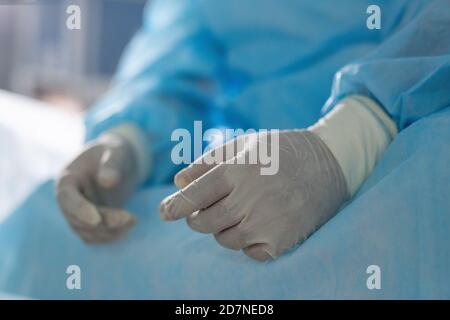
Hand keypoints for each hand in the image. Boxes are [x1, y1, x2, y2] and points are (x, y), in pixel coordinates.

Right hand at [56, 133, 138, 242]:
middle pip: (78, 219)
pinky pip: (94, 236)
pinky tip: (127, 228)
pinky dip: (109, 236)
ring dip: (108, 232)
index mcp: (67, 178)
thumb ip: (111, 164)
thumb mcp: (116, 151)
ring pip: (86, 232)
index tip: (97, 219)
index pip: (66, 198)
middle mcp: (68, 199)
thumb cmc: (116, 152)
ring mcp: (76, 212)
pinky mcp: (88, 222)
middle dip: (104, 222)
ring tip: (133, 221)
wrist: (119, 161)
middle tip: (131, 218)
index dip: (80, 210)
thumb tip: (107, 181)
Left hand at [160, 130, 348, 260]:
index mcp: (237, 171)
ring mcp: (267, 223)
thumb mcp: (244, 144)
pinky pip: (249, 252)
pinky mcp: (282, 241)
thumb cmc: (280, 151)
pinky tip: (259, 223)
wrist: (329, 163)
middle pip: (202, 222)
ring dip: (224, 228)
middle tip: (204, 209)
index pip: (192, 196)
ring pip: (224, 239)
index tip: (164, 212)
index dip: (173, 206)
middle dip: (197, 217)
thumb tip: (179, 181)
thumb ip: (208, 161)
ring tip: (240, 210)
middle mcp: (249, 199)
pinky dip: (247, 241)